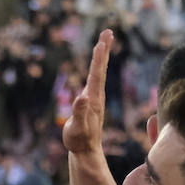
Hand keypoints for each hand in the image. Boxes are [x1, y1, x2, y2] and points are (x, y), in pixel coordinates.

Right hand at [62, 29, 113, 157]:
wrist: (86, 152)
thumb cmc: (79, 141)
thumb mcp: (77, 127)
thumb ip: (80, 113)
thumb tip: (82, 97)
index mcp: (93, 99)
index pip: (96, 74)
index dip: (98, 58)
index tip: (101, 42)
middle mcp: (96, 96)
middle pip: (100, 69)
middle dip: (103, 50)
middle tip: (107, 32)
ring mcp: (94, 99)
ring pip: (98, 73)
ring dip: (101, 57)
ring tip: (102, 43)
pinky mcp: (91, 103)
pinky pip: (94, 80)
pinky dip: (95, 69)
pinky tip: (94, 67)